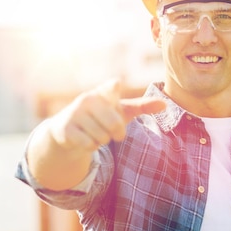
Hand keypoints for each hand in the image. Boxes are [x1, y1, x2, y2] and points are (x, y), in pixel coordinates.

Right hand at [48, 79, 165, 153]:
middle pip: (115, 125)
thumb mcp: (122, 110)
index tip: (116, 84)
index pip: (111, 87)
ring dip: (102, 140)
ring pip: (102, 137)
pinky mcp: (65, 128)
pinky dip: (91, 146)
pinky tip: (84, 138)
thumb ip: (143, 106)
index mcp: (104, 92)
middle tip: (110, 130)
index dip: (113, 87)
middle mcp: (88, 99)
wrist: (67, 128)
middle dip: (117, 133)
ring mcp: (74, 113)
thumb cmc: (101, 116)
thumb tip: (165, 104)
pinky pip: (89, 144)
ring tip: (94, 132)